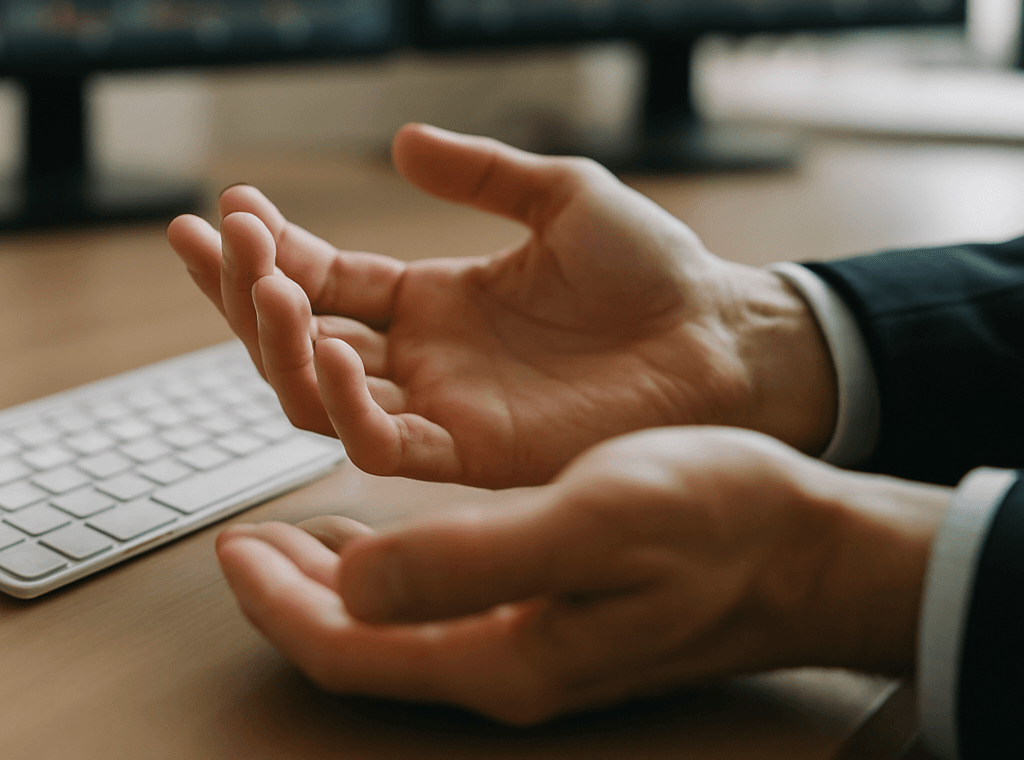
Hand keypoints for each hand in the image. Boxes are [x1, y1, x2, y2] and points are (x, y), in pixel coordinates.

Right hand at [168, 123, 836, 487]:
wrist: (721, 334)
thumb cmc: (652, 268)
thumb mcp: (561, 196)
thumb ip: (482, 172)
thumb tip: (402, 140)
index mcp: (436, 300)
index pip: (326, 280)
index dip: (272, 251)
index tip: (231, 207)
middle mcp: (426, 358)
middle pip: (302, 339)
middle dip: (246, 294)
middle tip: (218, 239)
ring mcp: (445, 408)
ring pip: (320, 396)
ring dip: (280, 345)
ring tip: (269, 283)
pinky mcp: (476, 453)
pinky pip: (384, 445)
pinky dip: (347, 406)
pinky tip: (339, 346)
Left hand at [216, 427, 950, 723]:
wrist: (804, 547)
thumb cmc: (715, 522)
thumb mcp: (593, 520)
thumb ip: (470, 560)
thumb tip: (358, 583)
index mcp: (504, 653)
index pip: (348, 649)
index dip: (275, 603)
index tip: (229, 546)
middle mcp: (507, 661)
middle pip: (360, 646)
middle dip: (287, 594)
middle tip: (242, 537)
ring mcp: (530, 638)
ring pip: (394, 625)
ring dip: (332, 581)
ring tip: (290, 533)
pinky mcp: (552, 608)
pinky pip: (440, 602)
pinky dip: (391, 568)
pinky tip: (386, 534)